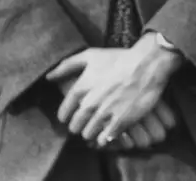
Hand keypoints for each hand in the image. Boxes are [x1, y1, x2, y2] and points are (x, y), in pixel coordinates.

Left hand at [46, 37, 183, 146]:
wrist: (147, 64)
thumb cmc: (119, 59)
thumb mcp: (91, 55)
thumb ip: (67, 66)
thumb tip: (48, 77)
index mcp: (81, 88)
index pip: (63, 112)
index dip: (67, 116)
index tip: (73, 115)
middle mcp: (90, 103)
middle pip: (75, 126)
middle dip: (80, 125)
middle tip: (88, 122)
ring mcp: (104, 114)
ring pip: (88, 134)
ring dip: (92, 132)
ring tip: (99, 127)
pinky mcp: (119, 122)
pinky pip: (104, 139)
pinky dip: (105, 138)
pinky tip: (110, 132)